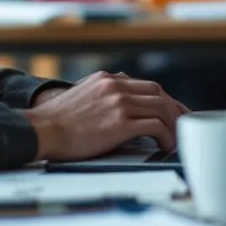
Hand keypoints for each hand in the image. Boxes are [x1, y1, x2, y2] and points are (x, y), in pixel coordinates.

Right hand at [21, 71, 189, 161]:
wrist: (41, 130)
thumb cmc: (56, 122)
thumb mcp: (81, 95)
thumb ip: (102, 94)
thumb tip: (120, 103)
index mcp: (107, 79)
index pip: (146, 86)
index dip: (165, 100)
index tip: (174, 111)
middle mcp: (115, 86)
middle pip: (158, 93)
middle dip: (175, 110)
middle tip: (183, 125)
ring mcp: (119, 103)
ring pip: (161, 108)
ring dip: (173, 125)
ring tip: (175, 139)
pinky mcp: (120, 122)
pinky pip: (155, 127)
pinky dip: (166, 137)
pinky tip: (165, 146)